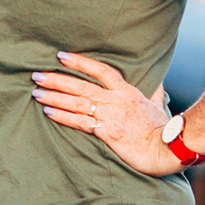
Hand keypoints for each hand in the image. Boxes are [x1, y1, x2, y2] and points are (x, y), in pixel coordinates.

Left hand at [31, 51, 180, 176]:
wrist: (168, 149)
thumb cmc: (164, 129)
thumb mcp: (158, 105)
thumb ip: (154, 92)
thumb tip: (157, 81)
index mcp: (127, 91)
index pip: (100, 70)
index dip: (80, 62)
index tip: (61, 56)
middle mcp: (115, 100)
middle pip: (81, 85)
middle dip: (57, 79)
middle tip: (36, 74)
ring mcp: (110, 116)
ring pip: (76, 102)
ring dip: (54, 96)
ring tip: (36, 92)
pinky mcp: (106, 133)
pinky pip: (79, 122)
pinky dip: (62, 116)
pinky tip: (48, 112)